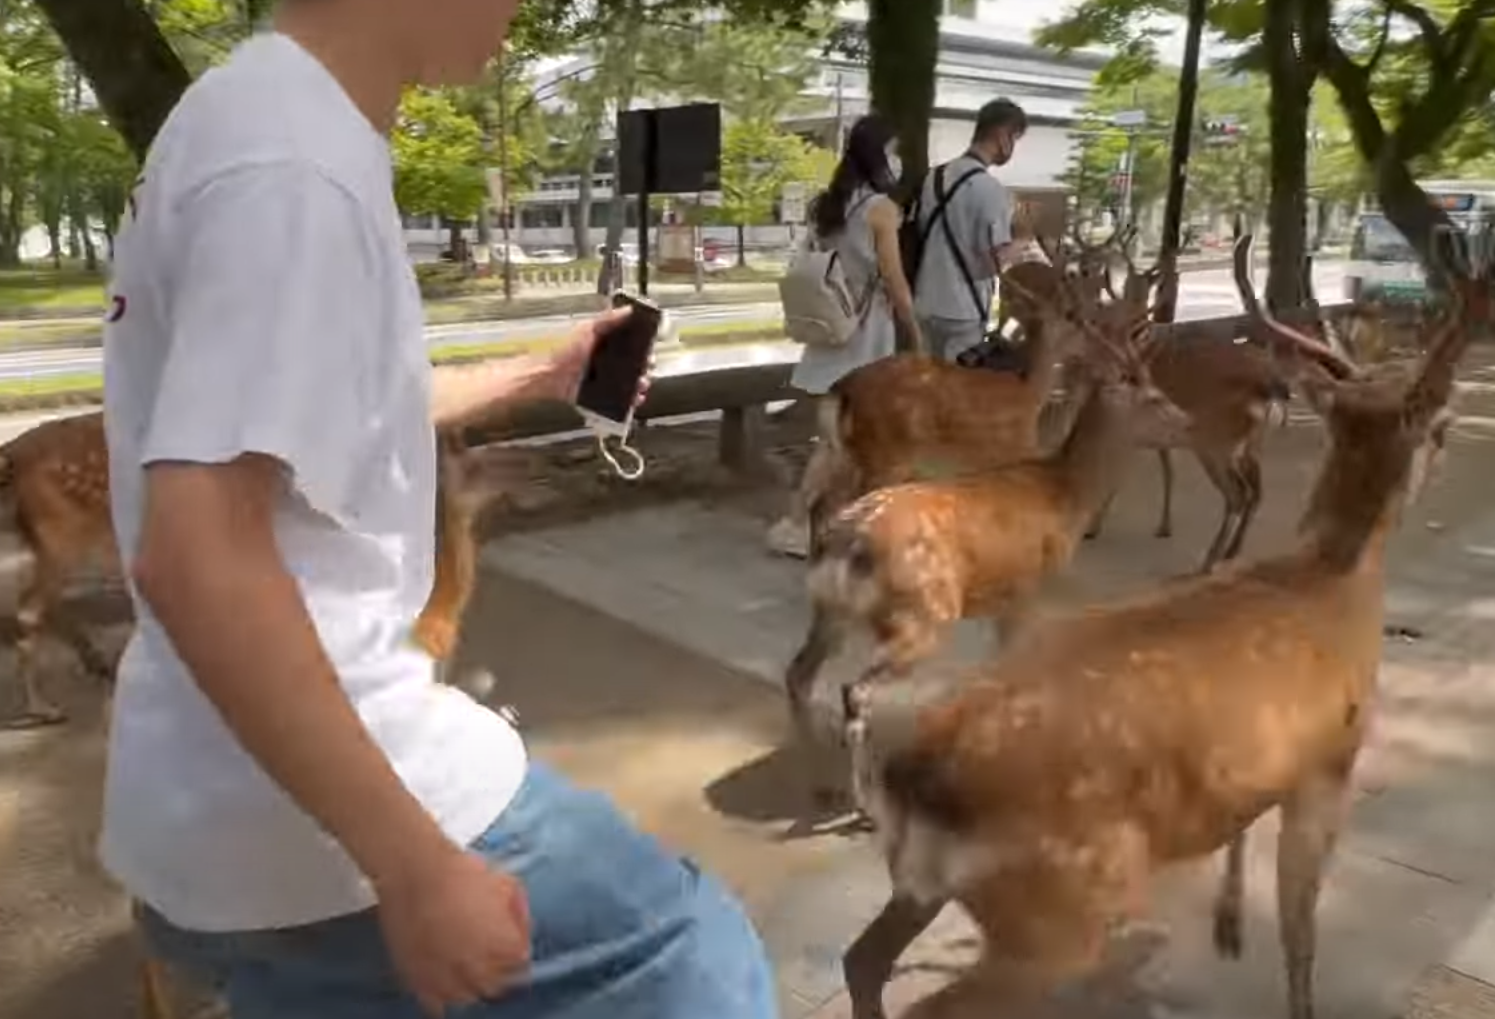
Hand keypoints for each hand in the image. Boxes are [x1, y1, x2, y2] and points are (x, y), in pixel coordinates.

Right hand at [376, 845, 531, 1014]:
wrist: (414, 870)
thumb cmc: (462, 872)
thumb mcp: (507, 885)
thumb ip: (519, 917)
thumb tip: (520, 936)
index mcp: (505, 946)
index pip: (521, 965)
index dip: (516, 953)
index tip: (510, 946)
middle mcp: (479, 969)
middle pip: (497, 986)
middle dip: (497, 972)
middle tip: (489, 957)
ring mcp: (448, 979)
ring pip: (469, 998)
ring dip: (472, 986)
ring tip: (467, 969)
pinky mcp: (419, 981)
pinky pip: (437, 1005)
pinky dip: (444, 999)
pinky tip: (445, 985)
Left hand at [543, 306, 655, 406]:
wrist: (547, 376)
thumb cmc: (564, 351)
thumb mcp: (587, 330)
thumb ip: (608, 319)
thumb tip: (629, 309)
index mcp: (604, 343)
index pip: (630, 344)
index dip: (642, 348)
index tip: (650, 352)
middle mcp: (604, 361)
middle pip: (632, 365)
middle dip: (644, 369)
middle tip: (647, 371)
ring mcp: (602, 379)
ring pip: (628, 383)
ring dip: (639, 385)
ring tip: (642, 386)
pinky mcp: (598, 395)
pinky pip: (618, 399)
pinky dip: (629, 401)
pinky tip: (634, 400)